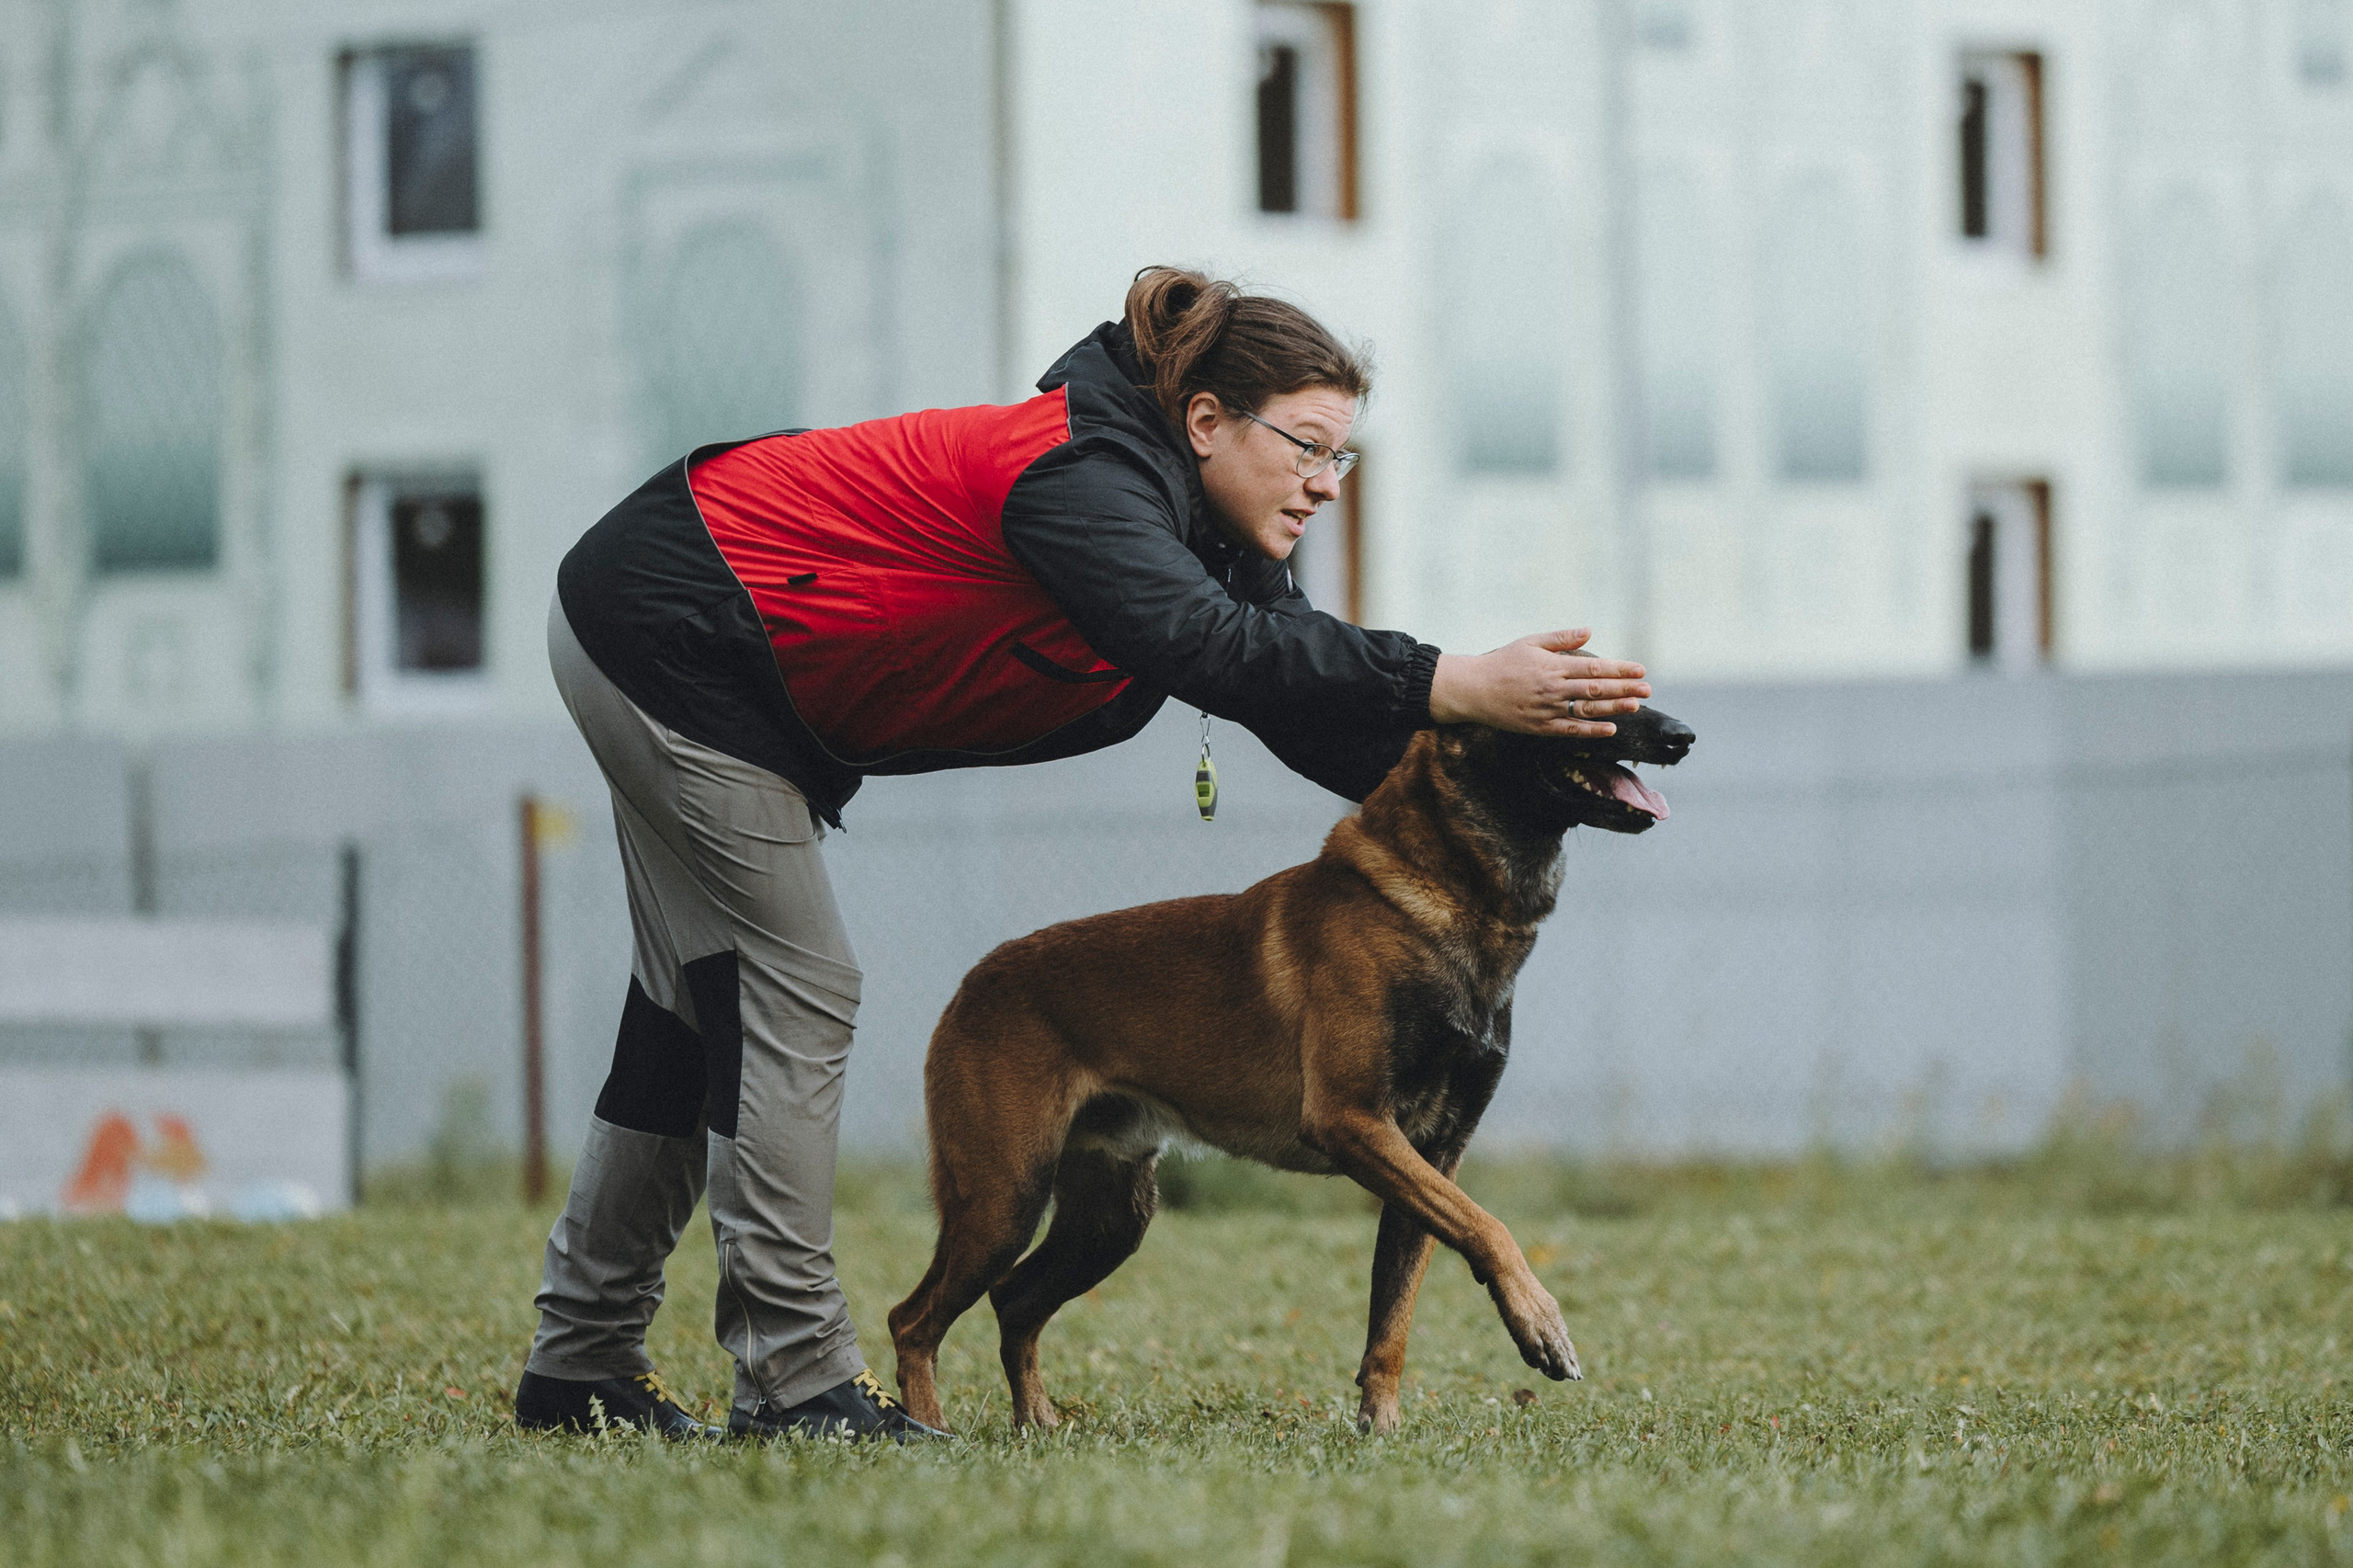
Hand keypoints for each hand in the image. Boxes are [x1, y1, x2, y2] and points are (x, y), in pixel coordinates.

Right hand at [1428, 629, 1648, 736]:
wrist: (1472, 689)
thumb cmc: (1502, 662)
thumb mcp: (1531, 642)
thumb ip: (1562, 638)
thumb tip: (1590, 630)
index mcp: (1553, 665)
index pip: (1594, 667)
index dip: (1619, 669)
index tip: (1640, 669)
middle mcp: (1553, 688)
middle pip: (1596, 689)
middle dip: (1625, 688)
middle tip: (1648, 688)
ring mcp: (1547, 710)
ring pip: (1587, 709)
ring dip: (1614, 708)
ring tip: (1637, 705)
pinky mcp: (1539, 727)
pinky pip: (1570, 730)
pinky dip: (1591, 730)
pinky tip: (1611, 728)